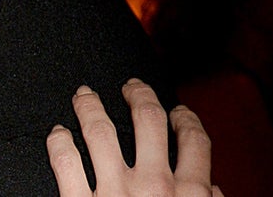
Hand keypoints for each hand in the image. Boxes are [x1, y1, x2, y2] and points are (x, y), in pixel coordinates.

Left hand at [46, 79, 222, 196]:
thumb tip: (215, 188)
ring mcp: (113, 192)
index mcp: (190, 195)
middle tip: (130, 86)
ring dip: (90, 106)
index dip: (185, 119)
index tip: (177, 111)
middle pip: (147, 121)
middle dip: (138, 95)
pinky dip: (59, 141)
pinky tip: (57, 132)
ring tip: (84, 96)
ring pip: (100, 131)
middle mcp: (153, 186)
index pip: (193, 141)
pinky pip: (65, 161)